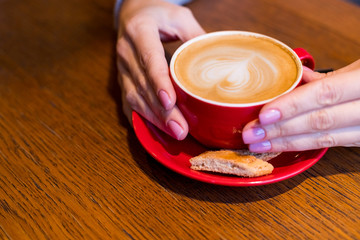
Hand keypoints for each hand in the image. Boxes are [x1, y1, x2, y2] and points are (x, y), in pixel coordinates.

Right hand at [116, 0, 204, 139]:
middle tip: (180, 129)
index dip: (159, 82)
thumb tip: (219, 62)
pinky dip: (143, 118)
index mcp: (139, 31)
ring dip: (155, 118)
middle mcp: (126, 52)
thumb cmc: (159, 15)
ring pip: (135, 98)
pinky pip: (129, 102)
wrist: (133, 14)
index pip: (149, 59)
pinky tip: (157, 130)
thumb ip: (196, 37)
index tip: (171, 101)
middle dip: (162, 111)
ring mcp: (121, 68)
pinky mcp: (122, 80)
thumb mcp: (180, 17)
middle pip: (143, 85)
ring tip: (175, 133)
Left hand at [242, 60, 359, 151]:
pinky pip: (330, 145)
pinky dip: (302, 145)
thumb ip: (327, 77)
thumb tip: (293, 79)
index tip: (263, 114)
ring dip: (287, 143)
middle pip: (320, 122)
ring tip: (258, 144)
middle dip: (281, 130)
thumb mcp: (359, 69)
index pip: (326, 94)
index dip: (293, 106)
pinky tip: (280, 145)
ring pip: (324, 139)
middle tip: (250, 134)